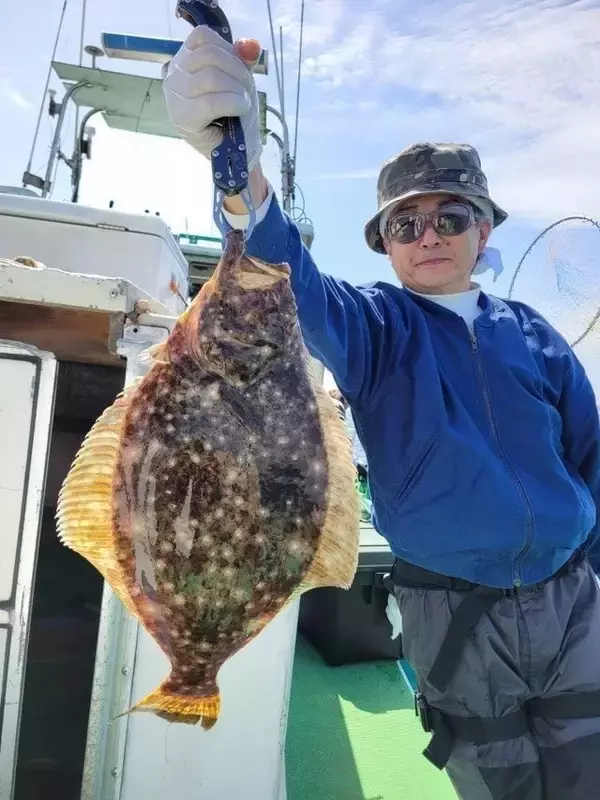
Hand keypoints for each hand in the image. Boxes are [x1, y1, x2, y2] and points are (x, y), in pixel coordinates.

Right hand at [163, 27, 262, 170]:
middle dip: (237, 72)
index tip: (239, 71)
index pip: (203, 37)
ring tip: (242, 103)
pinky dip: (233, 104)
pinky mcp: (182, 117)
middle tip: (245, 91)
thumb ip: (243, 60)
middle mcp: (173, 73)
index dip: (228, 50)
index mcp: (184, 59)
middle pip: (209, 55)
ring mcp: (174, 96)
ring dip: (237, 90)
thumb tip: (251, 46)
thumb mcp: (240, 79)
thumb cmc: (233, 113)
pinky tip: (240, 110)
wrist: (234, 150)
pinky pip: (210, 102)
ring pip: (210, 77)